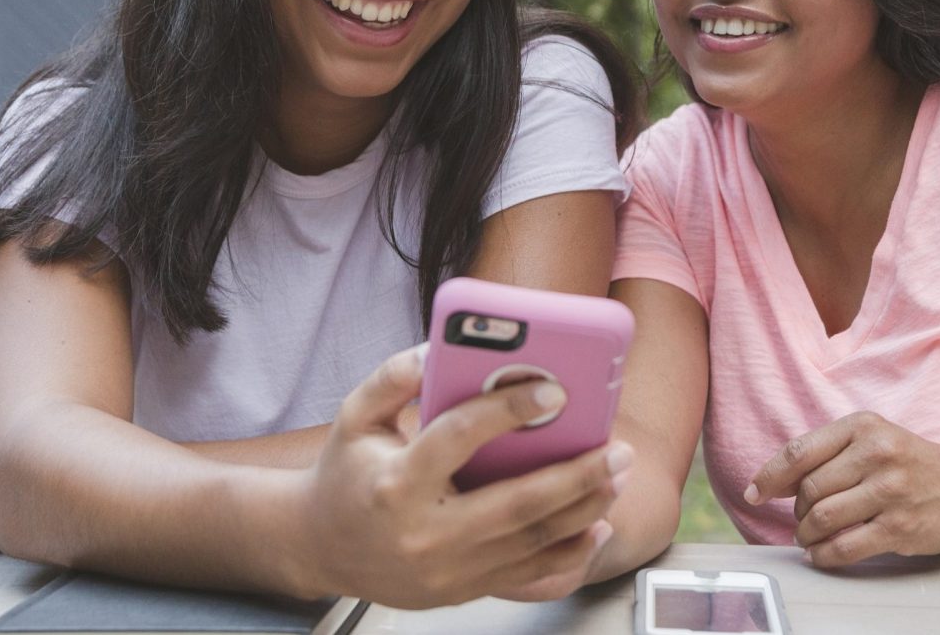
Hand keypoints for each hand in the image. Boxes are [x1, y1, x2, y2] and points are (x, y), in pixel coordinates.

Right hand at [292, 344, 629, 607]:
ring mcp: (446, 571)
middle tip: (617, 448)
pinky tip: (598, 523)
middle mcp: (423, 533)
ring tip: (617, 476)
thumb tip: (440, 347)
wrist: (322, 547)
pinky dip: (571, 551)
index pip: (458, 439)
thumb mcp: (355, 415)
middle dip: (576, 476)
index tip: (553, 390)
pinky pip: (531, 576)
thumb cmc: (347, 472)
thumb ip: (393, 377)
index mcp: (394, 483)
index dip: (508, 411)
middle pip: (516, 505)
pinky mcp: (462, 591)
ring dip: (585, 510)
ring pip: (532, 542)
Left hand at [745, 411, 939, 567]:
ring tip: (808, 537)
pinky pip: (845, 547)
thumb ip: (828, 454)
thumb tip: (776, 481)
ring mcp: (890, 491)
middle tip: (802, 518)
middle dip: (798, 510)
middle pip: (810, 489)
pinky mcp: (900, 526)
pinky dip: (823, 555)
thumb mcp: (873, 440)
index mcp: (863, 427)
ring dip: (806, 534)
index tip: (755, 493)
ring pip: (823, 518)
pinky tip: (821, 553)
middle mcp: (876, 454)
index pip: (799, 452)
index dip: (770, 476)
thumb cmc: (911, 464)